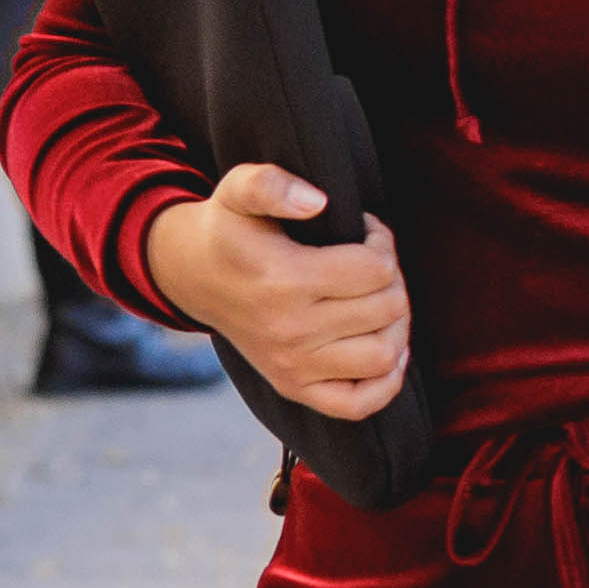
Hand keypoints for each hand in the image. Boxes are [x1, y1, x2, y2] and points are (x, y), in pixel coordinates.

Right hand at [141, 160, 409, 410]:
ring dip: (396, 324)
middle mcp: (289, 330)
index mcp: (282, 280)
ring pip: (384, 354)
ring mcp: (292, 365)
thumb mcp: (237, 189)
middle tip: (370, 263)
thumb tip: (317, 202)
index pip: (375, 268)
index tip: (362, 232)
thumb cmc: (228, 229)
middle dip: (392, 277)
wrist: (191, 276)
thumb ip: (271, 183)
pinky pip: (360, 403)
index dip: (381, 241)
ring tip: (378, 300)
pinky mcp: (293, 387)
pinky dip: (386, 381)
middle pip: (387, 308)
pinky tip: (383, 346)